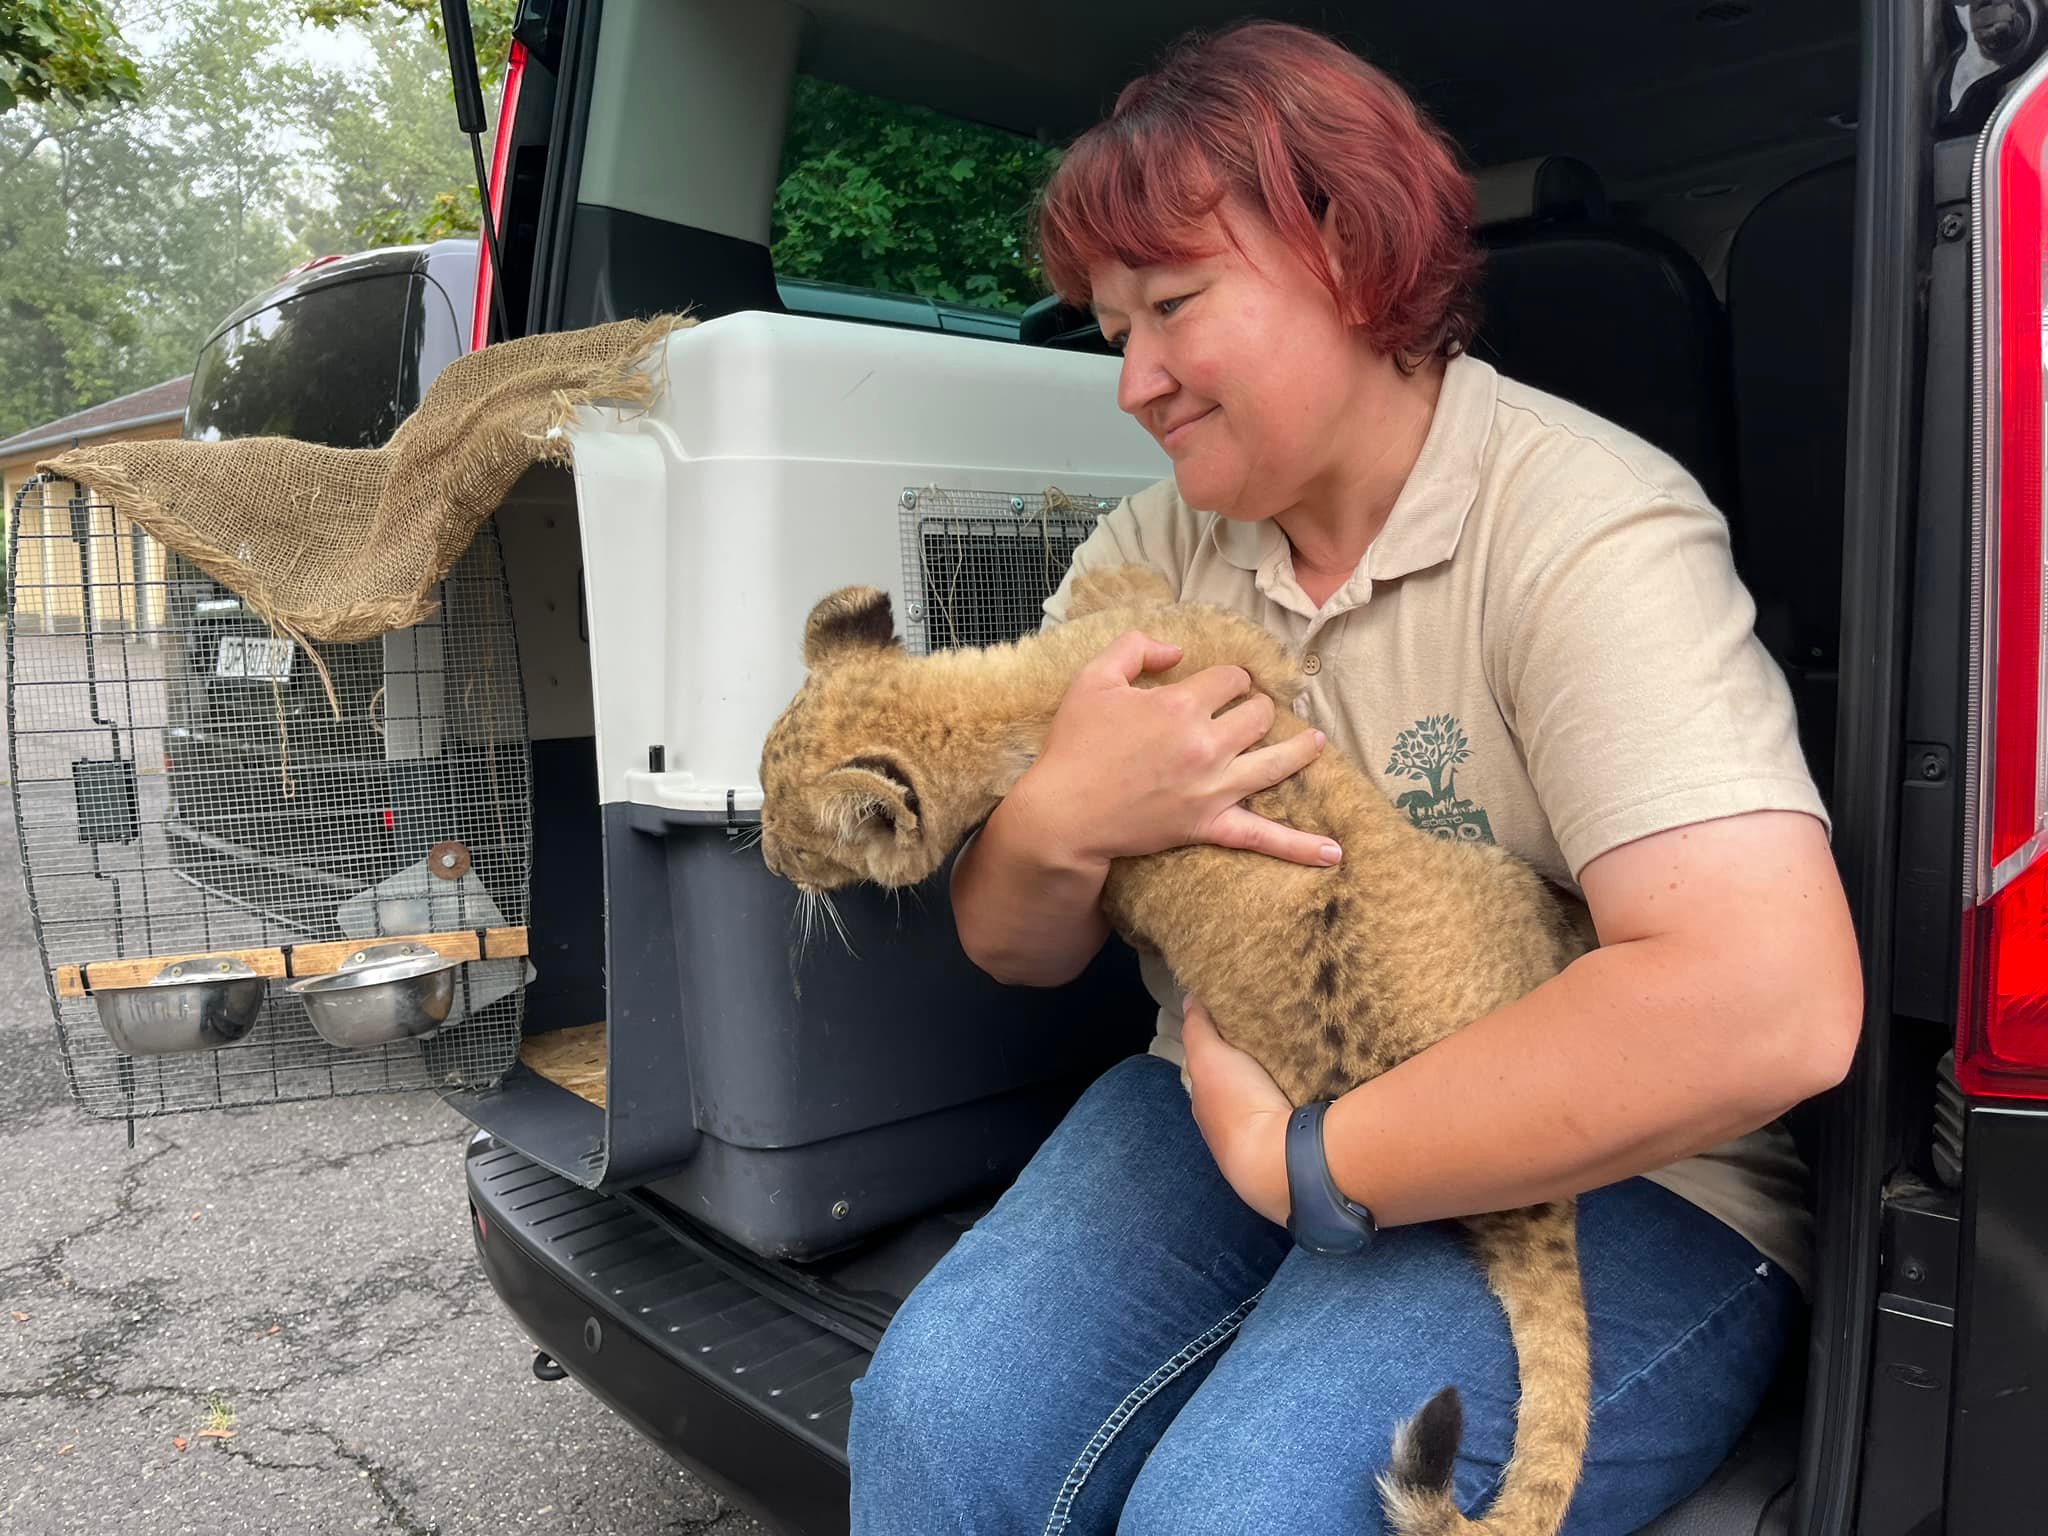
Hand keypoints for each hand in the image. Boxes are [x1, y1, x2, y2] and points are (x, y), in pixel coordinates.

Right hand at [1015, 629, 1339, 868]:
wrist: (1063, 815)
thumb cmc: (1075, 746)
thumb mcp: (1093, 679)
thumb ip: (1135, 648)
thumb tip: (1175, 650)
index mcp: (1181, 705)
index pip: (1231, 678)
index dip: (1228, 678)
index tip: (1217, 684)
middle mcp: (1206, 744)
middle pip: (1258, 714)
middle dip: (1256, 706)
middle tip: (1245, 711)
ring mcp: (1213, 788)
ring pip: (1276, 761)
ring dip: (1300, 749)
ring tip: (1315, 742)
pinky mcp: (1209, 825)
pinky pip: (1262, 837)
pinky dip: (1299, 847)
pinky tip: (1333, 853)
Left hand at [1182, 998, 1292, 1226]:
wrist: (1279, 1159)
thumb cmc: (1237, 1105)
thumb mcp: (1209, 1056)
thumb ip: (1198, 1028)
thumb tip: (1190, 998)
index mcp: (1208, 1109)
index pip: (1209, 1074)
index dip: (1220, 1049)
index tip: (1238, 1025)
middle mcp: (1232, 1130)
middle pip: (1243, 1089)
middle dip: (1253, 1067)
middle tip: (1276, 1033)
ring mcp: (1265, 1142)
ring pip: (1272, 1103)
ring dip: (1282, 1083)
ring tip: (1304, 1051)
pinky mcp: (1298, 1147)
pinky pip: (1299, 1114)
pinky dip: (1305, 1097)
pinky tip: (1319, 1079)